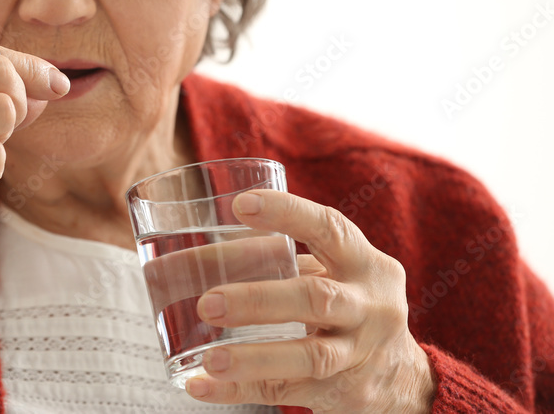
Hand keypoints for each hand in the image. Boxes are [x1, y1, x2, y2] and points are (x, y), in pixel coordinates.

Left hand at [185, 190, 435, 412]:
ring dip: (253, 358)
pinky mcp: (344, 393)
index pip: (330, 229)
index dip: (288, 213)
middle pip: (317, 299)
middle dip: (259, 301)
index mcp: (365, 263)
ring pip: (309, 356)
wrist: (404, 378)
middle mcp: (370, 306)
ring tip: (208, 359)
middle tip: (208, 303)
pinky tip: (201, 386)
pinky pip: (286, 392)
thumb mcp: (333, 273)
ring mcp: (360, 354)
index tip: (241, 204)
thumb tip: (195, 254)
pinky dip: (240, 390)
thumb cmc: (347, 303)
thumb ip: (281, 258)